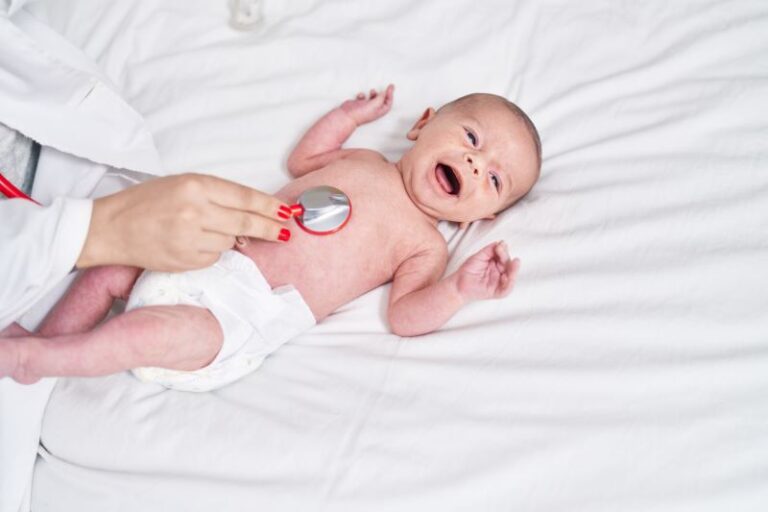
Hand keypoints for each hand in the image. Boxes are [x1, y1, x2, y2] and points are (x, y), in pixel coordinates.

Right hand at [77, 174, 291, 271]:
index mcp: (195, 185)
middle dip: (269, 228)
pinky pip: (214, 257)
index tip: (286, 212)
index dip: (269, 206)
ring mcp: (190, 238)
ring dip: (228, 238)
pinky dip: (211, 252)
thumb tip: (253, 214)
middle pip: (246, 222)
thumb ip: (217, 196)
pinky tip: (191, 243)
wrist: (109, 228)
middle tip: (284, 233)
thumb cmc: (145, 203)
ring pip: (230, 242)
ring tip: (202, 230)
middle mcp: (195, 210)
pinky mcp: (186, 260)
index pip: (245, 197)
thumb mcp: (182, 185)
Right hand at [340, 84, 394, 124]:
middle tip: (385, 87)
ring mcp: (365, 107)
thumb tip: (385, 92)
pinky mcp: (358, 104)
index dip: (390, 95)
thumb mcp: (374, 104)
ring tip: (372, 91)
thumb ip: (380, 98)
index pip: (388, 103)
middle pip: (381, 101)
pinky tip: (360, 96)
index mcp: (378, 112)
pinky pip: (363, 97)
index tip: (391, 87)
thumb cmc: (361, 113)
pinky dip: (362, 95)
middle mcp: (373, 110)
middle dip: (383, 94)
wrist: (347, 115)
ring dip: (373, 94)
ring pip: (372, 99)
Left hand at [455, 241, 519, 300]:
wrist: (458, 283)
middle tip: (501, 250)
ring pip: (511, 277)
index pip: (504, 257)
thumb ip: (490, 250)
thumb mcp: (479, 256)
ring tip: (515, 262)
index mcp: (495, 264)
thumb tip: (501, 242)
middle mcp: (499, 272)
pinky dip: (508, 283)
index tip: (500, 245)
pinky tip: (506, 276)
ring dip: (514, 270)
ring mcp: (498, 282)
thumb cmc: (467, 271)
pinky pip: (506, 290)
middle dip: (506, 257)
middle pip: (508, 265)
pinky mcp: (496, 292)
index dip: (503, 251)